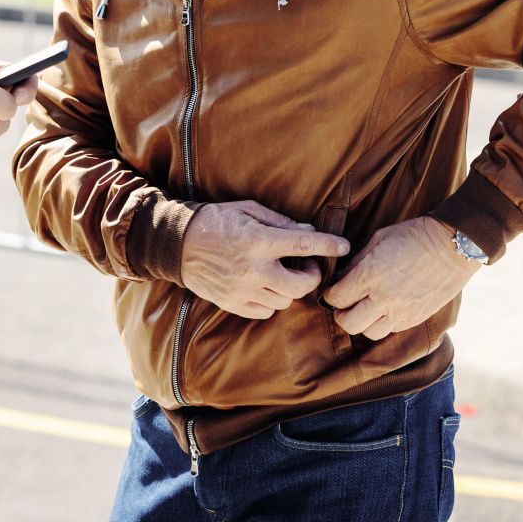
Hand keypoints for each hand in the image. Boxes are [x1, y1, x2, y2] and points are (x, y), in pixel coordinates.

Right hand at [180, 200, 350, 319]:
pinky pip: (266, 311)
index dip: (328, 245)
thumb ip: (279, 222)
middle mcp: (253, 269)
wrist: (177, 244)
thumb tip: (308, 231)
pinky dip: (272, 301)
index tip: (344, 246)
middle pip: (300, 286)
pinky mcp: (233, 304)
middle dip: (311, 277)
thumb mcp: (247, 210)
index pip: (303, 244)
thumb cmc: (215, 221)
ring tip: (282, 275)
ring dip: (290, 289)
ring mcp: (242, 290)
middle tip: (307, 267)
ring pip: (284, 301)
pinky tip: (266, 286)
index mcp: (257, 241)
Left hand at [323, 217, 479, 340]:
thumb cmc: (413, 236)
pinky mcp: (415, 318)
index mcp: (370, 276)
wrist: (452, 247)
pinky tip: (385, 308)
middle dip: (341, 314)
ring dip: (362, 322)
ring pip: (369, 333)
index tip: (334, 289)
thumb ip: (357, 261)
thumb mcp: (379, 239)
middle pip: (348, 323)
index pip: (336, 298)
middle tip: (345, 304)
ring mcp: (401, 312)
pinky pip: (390, 330)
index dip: (330, 294)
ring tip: (365, 308)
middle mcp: (383, 298)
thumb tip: (341, 277)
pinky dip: (383, 323)